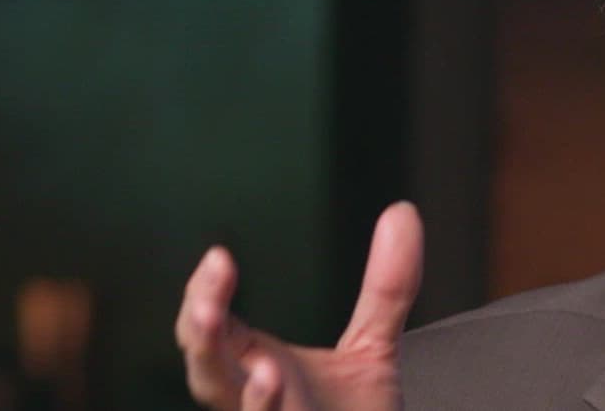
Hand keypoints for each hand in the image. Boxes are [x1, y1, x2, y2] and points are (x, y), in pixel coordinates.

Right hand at [176, 202, 423, 409]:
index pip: (211, 325)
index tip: (220, 257)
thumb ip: (385, 288)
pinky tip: (272, 385)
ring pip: (235, 409)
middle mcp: (250, 400)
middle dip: (201, 330)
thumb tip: (403, 213)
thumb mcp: (373, 349)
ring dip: (238, 388)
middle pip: (207, 367)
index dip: (206, 293)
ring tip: (251, 355)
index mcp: (254, 366)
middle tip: (208, 295)